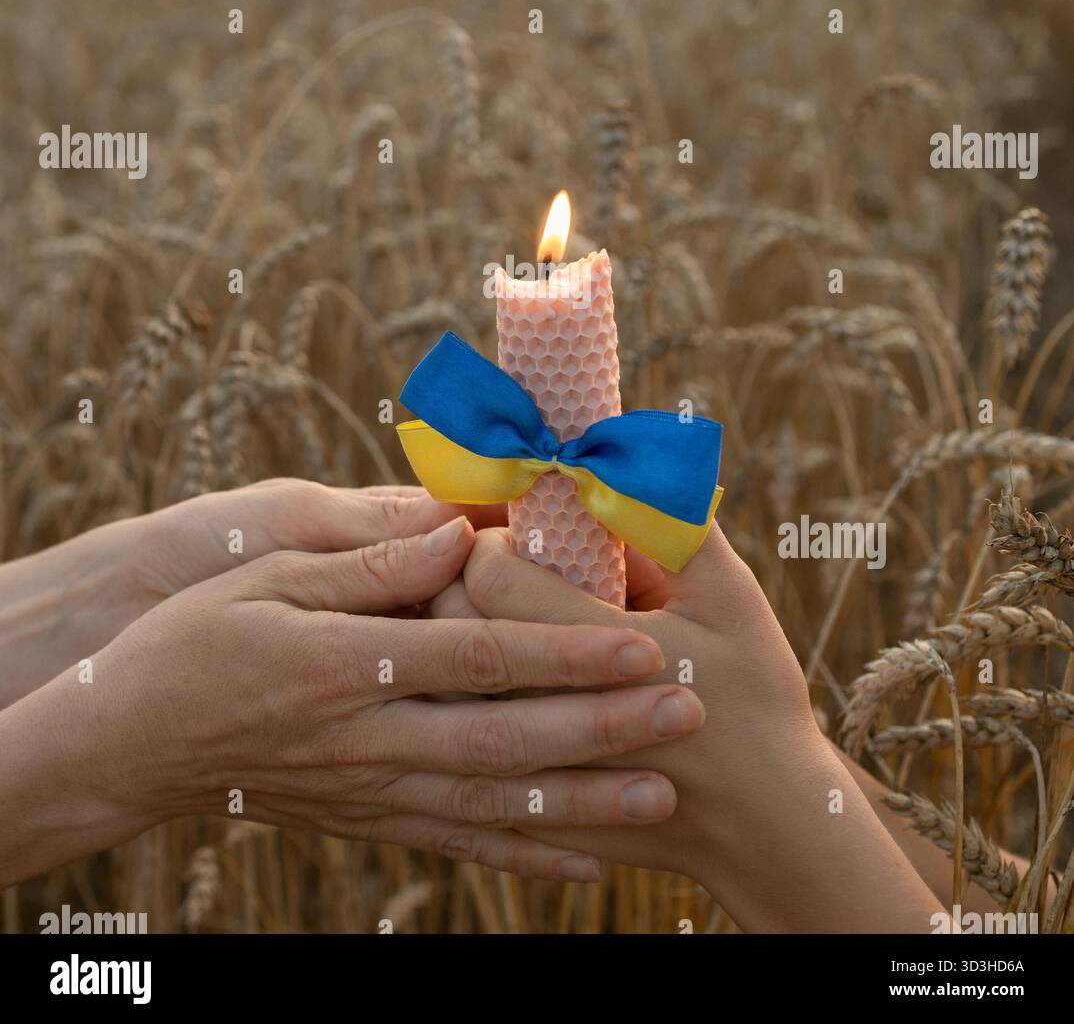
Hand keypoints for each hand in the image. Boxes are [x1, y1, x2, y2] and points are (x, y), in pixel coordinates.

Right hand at [0, 510, 705, 887]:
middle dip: (602, 728)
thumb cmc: (196, 639)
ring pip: (494, 805)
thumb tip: (457, 534)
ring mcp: (371, 791)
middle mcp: (369, 740)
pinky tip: (586, 862)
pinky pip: (457, 845)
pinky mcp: (367, 820)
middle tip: (689, 713)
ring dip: (584, 801)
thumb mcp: (266, 575)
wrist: (132, 739)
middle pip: (505, 737)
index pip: (478, 657)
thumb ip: (368, 564)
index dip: (564, 650)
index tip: (642, 642)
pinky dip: (526, 855)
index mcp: (346, 665)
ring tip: (663, 795)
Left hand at [444, 523, 943, 932]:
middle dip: (458, 583)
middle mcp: (552, 711)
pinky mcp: (527, 808)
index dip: (487, 541)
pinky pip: (462, 750)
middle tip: (496, 566)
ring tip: (486, 621)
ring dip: (452, 647)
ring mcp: (534, 769)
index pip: (488, 576)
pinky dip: (463, 709)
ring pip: (443, 692)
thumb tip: (619, 455)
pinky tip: (488, 687)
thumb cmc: (757, 698)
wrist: (769, 826)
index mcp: (599, 651)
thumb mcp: (731, 597)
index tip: (512, 531)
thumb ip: (672, 521)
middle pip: (452, 628)